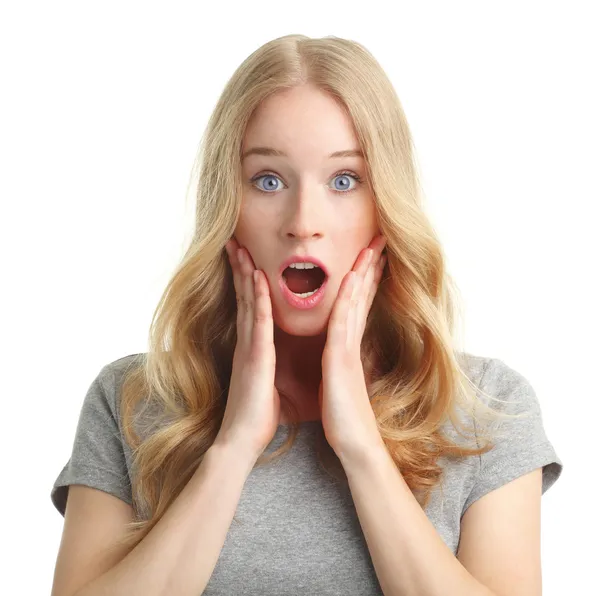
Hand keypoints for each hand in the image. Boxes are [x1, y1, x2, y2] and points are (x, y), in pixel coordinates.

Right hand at [214, 238, 280, 460]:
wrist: (241, 440)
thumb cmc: (254, 413)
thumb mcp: (263, 381)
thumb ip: (263, 364)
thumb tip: (268, 359)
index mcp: (252, 346)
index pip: (249, 305)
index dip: (247, 280)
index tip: (246, 257)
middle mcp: (247, 342)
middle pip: (245, 296)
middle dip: (241, 267)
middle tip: (236, 241)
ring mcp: (249, 348)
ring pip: (249, 303)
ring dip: (246, 274)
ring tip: (243, 248)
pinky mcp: (256, 358)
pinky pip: (259, 323)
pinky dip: (259, 299)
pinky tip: (259, 279)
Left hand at [318, 235, 387, 461]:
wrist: (355, 446)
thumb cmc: (346, 417)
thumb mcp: (343, 382)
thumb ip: (345, 363)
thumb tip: (346, 352)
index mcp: (348, 347)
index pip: (358, 305)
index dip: (365, 280)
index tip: (371, 257)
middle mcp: (352, 343)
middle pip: (362, 297)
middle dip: (371, 267)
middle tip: (380, 240)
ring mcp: (348, 349)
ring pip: (356, 303)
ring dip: (363, 273)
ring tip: (372, 247)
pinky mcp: (341, 361)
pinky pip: (344, 323)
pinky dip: (349, 299)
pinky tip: (352, 278)